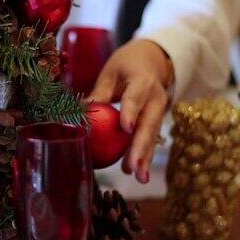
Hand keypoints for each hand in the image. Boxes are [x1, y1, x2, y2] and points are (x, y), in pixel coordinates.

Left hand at [86, 39, 172, 183]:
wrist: (153, 61)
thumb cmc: (125, 66)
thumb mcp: (110, 74)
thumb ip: (98, 94)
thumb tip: (78, 113)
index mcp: (143, 80)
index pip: (135, 97)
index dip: (131, 112)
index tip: (126, 128)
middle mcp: (156, 97)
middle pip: (149, 124)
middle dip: (141, 147)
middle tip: (133, 168)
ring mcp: (160, 110)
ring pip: (153, 136)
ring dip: (146, 157)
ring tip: (139, 178)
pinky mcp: (158, 120)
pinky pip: (151, 139)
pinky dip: (144, 155)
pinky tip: (136, 172)